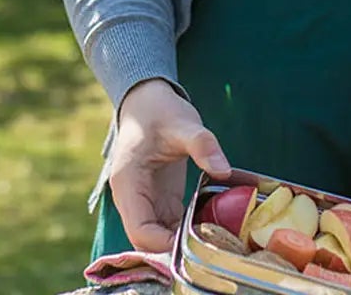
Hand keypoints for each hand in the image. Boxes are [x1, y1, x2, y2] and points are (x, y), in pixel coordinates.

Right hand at [107, 78, 232, 252]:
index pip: (140, 230)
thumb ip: (202, 145)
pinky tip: (211, 230)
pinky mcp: (159, 200)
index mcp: (128, 183)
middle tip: (210, 248)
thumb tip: (222, 169)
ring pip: (157, 238)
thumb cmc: (160, 110)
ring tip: (215, 242)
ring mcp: (144, 201)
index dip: (164, 244)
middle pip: (146, 241)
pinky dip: (186, 232)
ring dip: (182, 243)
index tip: (196, 242)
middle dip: (174, 249)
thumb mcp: (183, 123)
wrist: (148, 100)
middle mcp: (131, 198)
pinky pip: (169, 227)